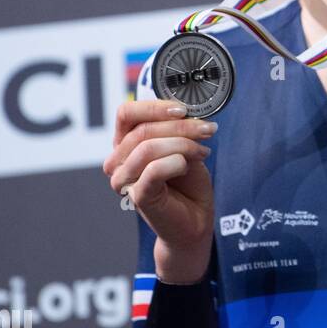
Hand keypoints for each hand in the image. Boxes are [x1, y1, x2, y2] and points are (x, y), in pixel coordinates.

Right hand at [102, 98, 216, 282]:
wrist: (195, 221)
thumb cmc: (188, 185)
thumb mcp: (184, 148)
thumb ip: (176, 131)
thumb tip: (184, 112)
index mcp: (125, 144)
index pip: (126, 113)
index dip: (154, 106)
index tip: (183, 109)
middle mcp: (118, 161)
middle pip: (142, 129)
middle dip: (181, 126)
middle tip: (208, 130)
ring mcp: (125, 180)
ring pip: (148, 147)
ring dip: (183, 144)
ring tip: (204, 151)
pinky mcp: (138, 196)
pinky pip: (154, 169)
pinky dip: (177, 162)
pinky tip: (188, 166)